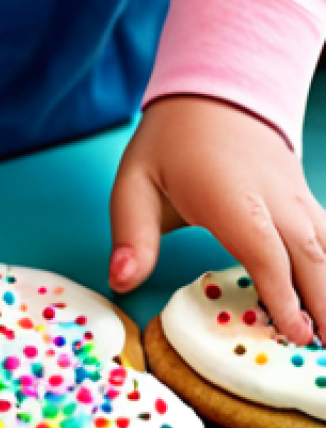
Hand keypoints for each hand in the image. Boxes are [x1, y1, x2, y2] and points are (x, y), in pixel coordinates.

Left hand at [109, 96, 325, 344]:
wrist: (215, 94)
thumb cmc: (169, 145)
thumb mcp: (134, 184)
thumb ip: (131, 237)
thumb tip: (121, 281)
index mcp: (230, 197)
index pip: (264, 249)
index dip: (282, 293)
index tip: (295, 332)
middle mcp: (274, 197)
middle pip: (310, 255)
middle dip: (324, 304)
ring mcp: (296, 197)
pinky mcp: (304, 199)